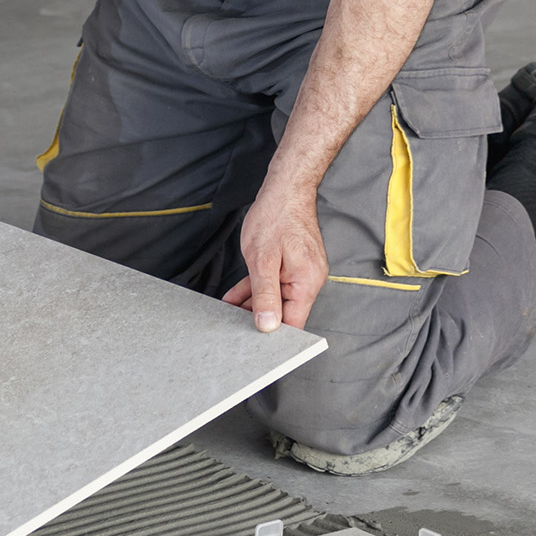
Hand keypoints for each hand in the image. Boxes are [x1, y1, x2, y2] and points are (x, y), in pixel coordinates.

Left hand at [222, 185, 327, 331]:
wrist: (284, 190)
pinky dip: (252, 290)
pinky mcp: (289, 265)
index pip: (294, 322)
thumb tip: (268, 325)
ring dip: (250, 305)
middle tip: (232, 328)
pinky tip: (233, 298)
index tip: (254, 345)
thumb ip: (265, 295)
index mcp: (307, 282)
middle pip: (284, 312)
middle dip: (258, 320)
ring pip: (273, 298)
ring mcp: (299, 272)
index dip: (276, 336)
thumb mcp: (262, 260)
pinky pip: (270, 284)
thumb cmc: (275, 218)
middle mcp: (308, 280)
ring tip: (227, 313)